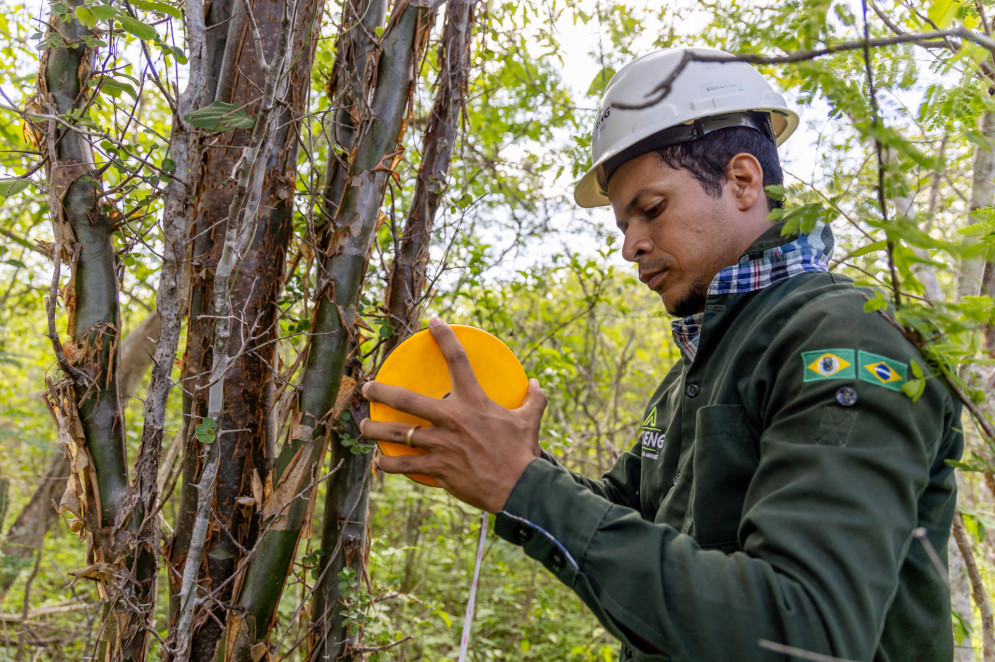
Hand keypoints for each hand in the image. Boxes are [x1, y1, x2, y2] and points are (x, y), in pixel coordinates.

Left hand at [359, 318, 546, 512]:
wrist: (518, 487)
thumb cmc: (523, 452)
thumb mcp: (530, 420)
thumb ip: (533, 400)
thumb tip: (536, 384)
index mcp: (473, 401)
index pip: (457, 359)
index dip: (444, 336)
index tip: (432, 322)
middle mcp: (451, 418)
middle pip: (406, 399)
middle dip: (381, 391)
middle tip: (367, 388)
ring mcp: (440, 444)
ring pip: (396, 434)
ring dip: (374, 429)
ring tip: (363, 427)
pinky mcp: (436, 468)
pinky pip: (404, 466)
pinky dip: (389, 464)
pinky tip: (381, 462)